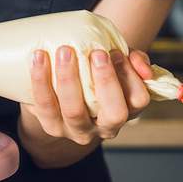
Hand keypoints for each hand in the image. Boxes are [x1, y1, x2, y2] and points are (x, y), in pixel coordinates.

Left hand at [25, 46, 152, 144]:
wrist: (61, 93)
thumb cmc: (95, 72)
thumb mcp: (117, 64)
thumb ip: (133, 58)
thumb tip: (144, 67)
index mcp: (127, 111)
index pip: (139, 100)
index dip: (130, 77)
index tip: (115, 51)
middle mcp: (105, 128)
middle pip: (114, 113)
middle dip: (107, 81)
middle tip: (96, 52)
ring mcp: (77, 130)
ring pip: (75, 111)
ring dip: (69, 79)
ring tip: (64, 51)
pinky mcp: (51, 126)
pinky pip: (44, 106)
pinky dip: (40, 81)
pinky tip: (38, 58)